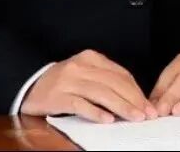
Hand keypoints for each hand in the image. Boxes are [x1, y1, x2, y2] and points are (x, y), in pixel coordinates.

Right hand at [20, 50, 157, 122]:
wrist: (30, 86)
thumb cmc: (63, 83)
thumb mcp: (85, 74)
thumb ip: (105, 81)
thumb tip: (133, 99)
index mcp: (91, 58)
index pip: (120, 74)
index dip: (137, 90)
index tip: (148, 104)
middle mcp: (81, 65)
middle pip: (114, 83)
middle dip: (133, 100)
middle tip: (146, 114)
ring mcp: (69, 80)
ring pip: (101, 93)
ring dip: (121, 107)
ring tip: (134, 118)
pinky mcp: (58, 96)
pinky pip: (81, 104)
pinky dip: (96, 112)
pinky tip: (108, 120)